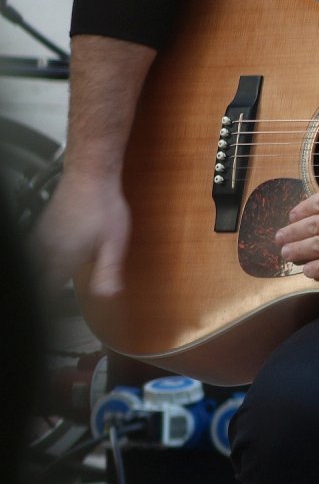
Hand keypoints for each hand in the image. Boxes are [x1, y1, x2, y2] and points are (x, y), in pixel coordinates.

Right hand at [32, 171, 130, 297]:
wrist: (90, 176)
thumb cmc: (103, 206)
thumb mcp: (115, 244)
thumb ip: (108, 272)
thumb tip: (107, 297)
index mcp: (60, 259)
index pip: (44, 293)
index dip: (47, 307)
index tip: (51, 315)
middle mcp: (43, 250)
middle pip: (34, 280)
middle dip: (42, 293)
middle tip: (50, 305)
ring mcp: (38, 239)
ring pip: (32, 266)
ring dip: (39, 277)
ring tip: (51, 288)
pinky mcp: (39, 229)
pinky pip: (32, 253)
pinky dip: (37, 264)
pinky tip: (48, 265)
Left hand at [277, 107, 318, 279]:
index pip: (318, 202)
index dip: (302, 210)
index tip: (291, 217)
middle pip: (312, 226)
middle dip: (293, 233)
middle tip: (278, 239)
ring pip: (316, 247)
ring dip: (298, 251)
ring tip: (286, 255)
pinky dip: (318, 270)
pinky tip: (308, 272)